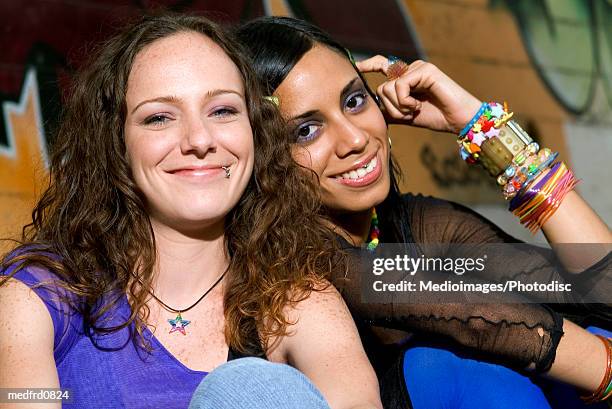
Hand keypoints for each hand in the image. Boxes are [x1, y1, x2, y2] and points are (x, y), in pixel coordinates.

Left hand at [356, 56, 481, 133]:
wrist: (458, 120)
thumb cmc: (435, 117)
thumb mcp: (405, 115)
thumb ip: (389, 110)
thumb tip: (370, 109)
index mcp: (405, 78)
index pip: (383, 66)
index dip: (369, 65)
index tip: (356, 66)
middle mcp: (410, 69)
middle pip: (381, 88)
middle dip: (392, 108)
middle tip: (409, 114)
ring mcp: (418, 68)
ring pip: (388, 88)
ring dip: (399, 107)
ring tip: (415, 110)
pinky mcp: (425, 70)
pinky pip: (400, 86)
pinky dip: (405, 102)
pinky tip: (418, 106)